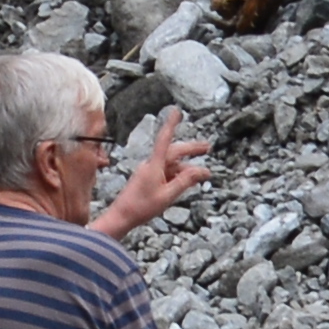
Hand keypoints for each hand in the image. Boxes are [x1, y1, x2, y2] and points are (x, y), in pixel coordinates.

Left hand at [94, 110, 213, 238]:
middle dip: (191, 149)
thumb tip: (202, 171)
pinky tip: (187, 181)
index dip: (172, 124)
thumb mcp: (168, 195)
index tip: (177, 111)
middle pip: (174, 151)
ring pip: (171, 164)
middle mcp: (151, 164)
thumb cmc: (141, 207)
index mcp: (154, 165)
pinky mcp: (148, 179)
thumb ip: (185, 182)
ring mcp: (149, 172)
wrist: (121, 217)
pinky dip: (178, 175)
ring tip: (202, 173)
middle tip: (207, 148)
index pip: (165, 139)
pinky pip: (166, 173)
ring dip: (186, 166)